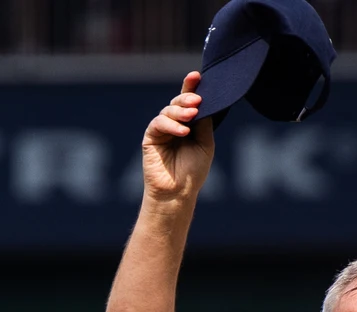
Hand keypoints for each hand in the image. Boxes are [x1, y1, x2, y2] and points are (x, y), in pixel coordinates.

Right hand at [142, 72, 215, 205]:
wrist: (178, 192)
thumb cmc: (193, 172)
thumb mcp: (205, 144)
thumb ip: (203, 124)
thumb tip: (204, 102)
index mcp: (189, 124)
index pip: (190, 102)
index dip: (191, 87)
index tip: (197, 75)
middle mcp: (175, 124)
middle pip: (178, 102)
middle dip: (187, 98)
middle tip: (197, 101)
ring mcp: (162, 129)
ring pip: (168, 110)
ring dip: (180, 111)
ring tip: (191, 116)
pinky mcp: (151, 136)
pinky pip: (159, 123)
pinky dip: (171, 125)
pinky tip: (182, 131)